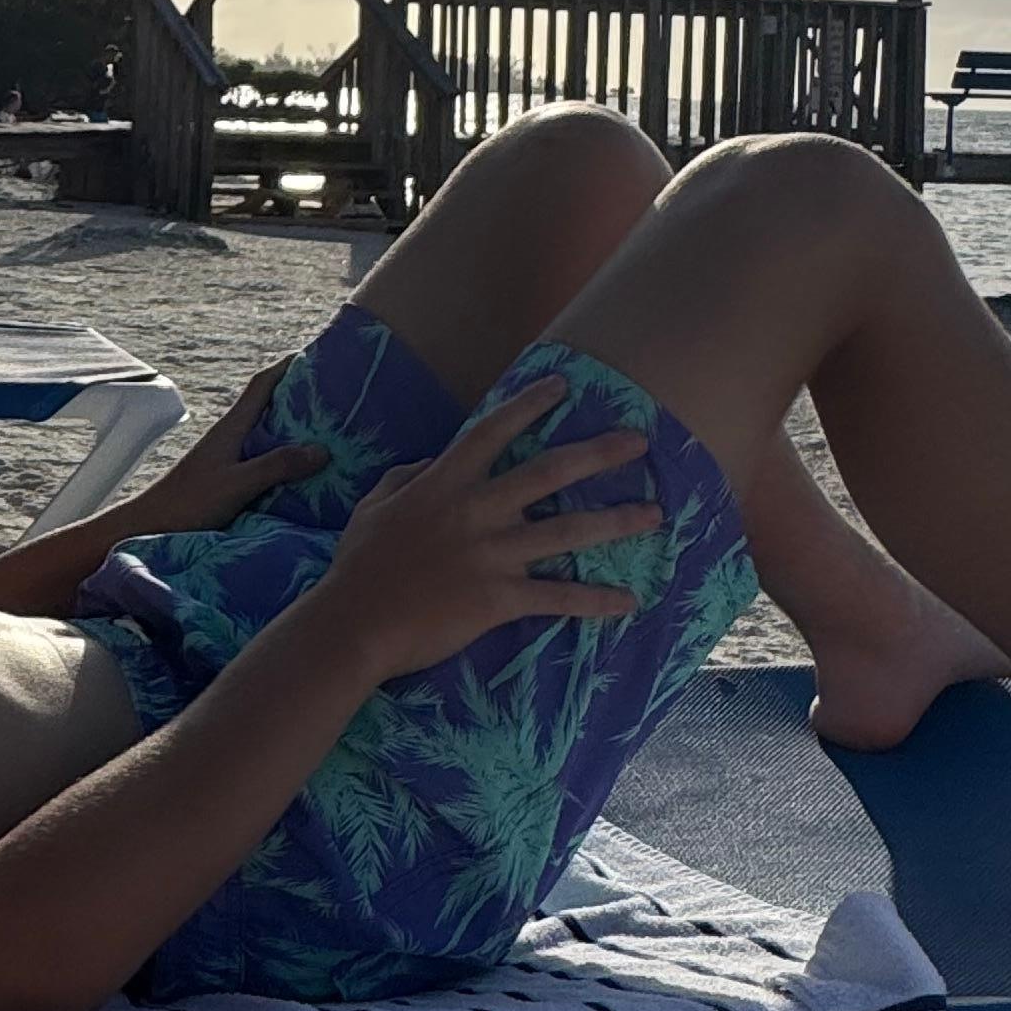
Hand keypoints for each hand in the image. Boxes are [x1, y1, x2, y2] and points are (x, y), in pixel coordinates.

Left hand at [117, 365, 329, 539]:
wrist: (151, 526)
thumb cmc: (189, 501)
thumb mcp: (237, 483)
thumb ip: (276, 465)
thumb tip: (322, 449)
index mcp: (232, 426)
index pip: (262, 384)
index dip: (289, 366)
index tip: (318, 355)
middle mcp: (232, 434)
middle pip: (269, 404)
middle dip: (300, 394)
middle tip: (336, 394)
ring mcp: (230, 454)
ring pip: (269, 431)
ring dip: (295, 426)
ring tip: (330, 428)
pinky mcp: (229, 474)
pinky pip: (265, 455)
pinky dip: (286, 453)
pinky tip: (303, 466)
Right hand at [317, 377, 661, 680]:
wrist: (356, 623)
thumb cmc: (359, 565)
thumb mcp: (374, 506)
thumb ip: (406, 478)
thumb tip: (429, 462)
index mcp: (444, 482)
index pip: (492, 431)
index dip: (528, 405)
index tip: (562, 387)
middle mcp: (477, 510)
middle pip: (549, 472)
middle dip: (599, 454)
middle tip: (639, 441)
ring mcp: (493, 554)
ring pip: (568, 531)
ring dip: (616, 522)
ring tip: (654, 514)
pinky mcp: (500, 598)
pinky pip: (558, 596)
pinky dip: (595, 600)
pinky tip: (627, 601)